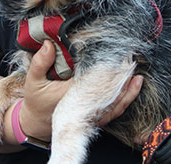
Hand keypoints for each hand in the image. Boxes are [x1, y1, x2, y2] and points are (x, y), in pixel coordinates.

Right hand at [18, 41, 144, 138]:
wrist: (37, 125)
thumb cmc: (36, 102)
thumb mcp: (33, 81)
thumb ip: (40, 63)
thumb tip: (49, 44)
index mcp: (71, 96)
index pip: (92, 81)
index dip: (105, 67)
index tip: (113, 53)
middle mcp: (85, 107)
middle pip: (109, 91)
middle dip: (120, 74)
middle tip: (129, 57)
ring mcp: (92, 114)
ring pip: (116, 102)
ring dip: (128, 87)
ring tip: (136, 71)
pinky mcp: (96, 118)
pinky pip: (116, 110)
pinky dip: (127, 98)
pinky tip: (135, 84)